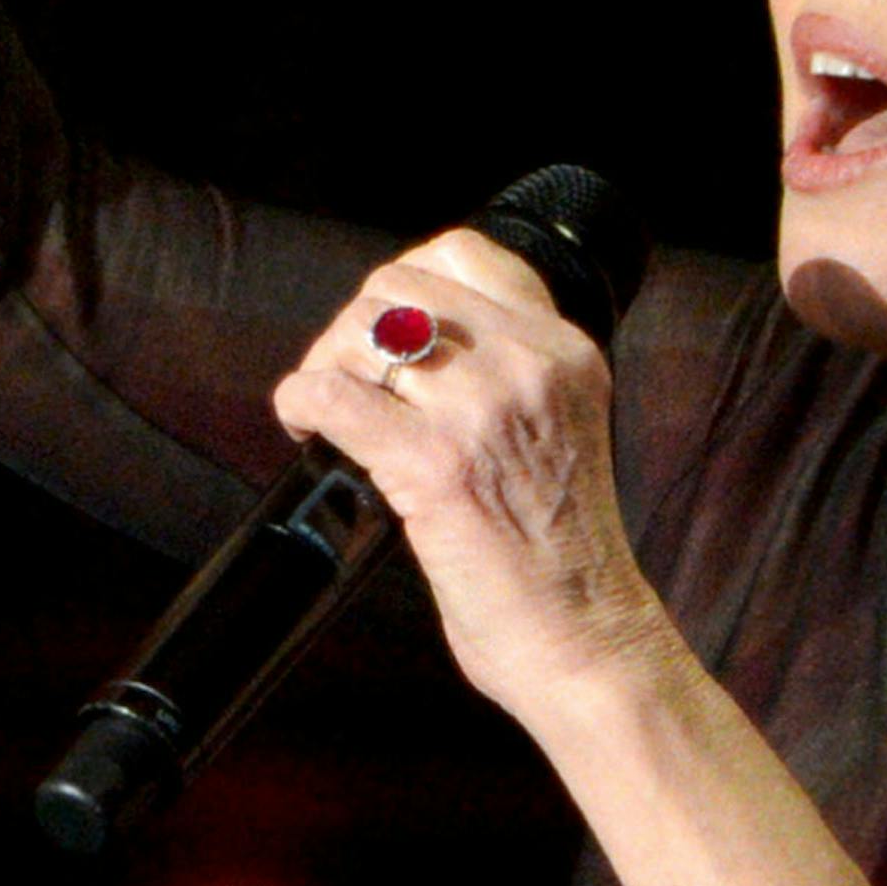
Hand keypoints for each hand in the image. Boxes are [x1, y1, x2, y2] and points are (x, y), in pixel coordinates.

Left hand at [273, 228, 666, 718]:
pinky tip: (304, 429)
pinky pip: (331, 396)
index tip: (387, 333)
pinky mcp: (435, 464)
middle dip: (352, 331)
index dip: (406, 282)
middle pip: (396, 288)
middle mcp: (531, 365)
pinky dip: (300, 404)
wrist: (586, 632)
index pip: (466, 252)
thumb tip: (411, 345)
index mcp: (566, 350)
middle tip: (348, 385)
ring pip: (358, 333)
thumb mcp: (564, 426)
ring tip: (327, 414)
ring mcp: (484, 409)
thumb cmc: (563, 549)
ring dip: (324, 367)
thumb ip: (512, 375)